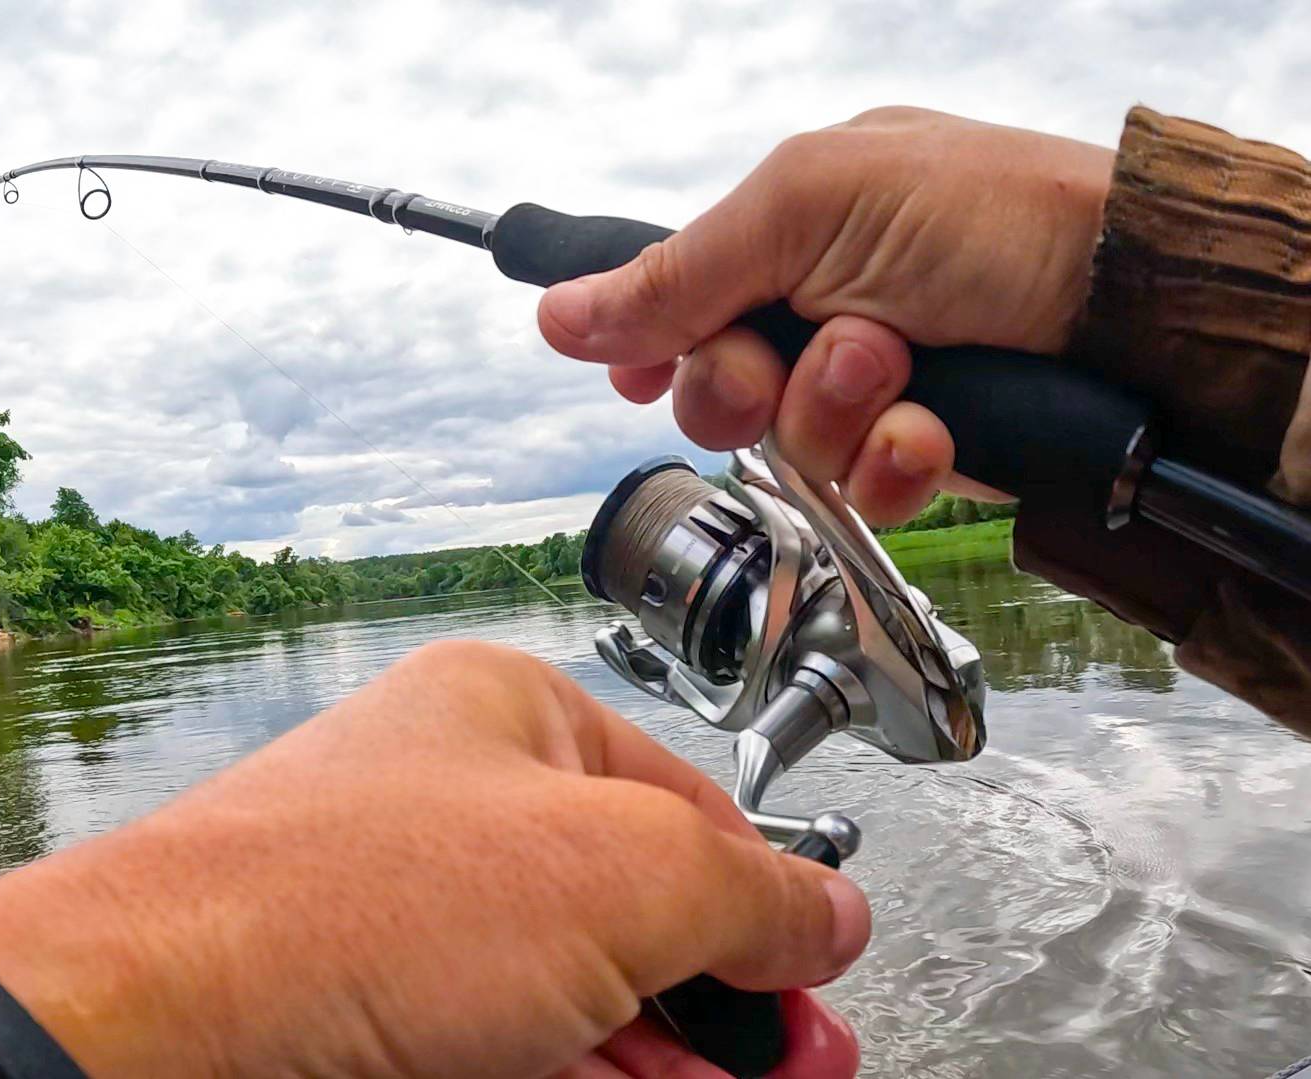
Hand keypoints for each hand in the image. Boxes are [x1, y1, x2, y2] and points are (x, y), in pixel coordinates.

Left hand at [0, 641, 868, 1077]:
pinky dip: (564, 1067)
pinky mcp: (355, 1001)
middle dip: (717, 1000)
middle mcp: (444, 800)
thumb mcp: (619, 876)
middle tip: (784, 1067)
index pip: (685, 802)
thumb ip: (750, 893)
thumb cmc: (346, 907)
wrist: (159, 1020)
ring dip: (651, 1051)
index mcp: (506, 716)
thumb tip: (827, 916)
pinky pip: (489, 1033)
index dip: (768, 901)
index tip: (816, 986)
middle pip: (627, 905)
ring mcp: (394, 906)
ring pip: (561, 985)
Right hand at [537, 106, 1113, 523]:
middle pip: (709, 389)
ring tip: (901, 362)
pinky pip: (859, 486)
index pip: (677, 299)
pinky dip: (891, 459)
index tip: (631, 371)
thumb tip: (556, 312)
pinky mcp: (922, 448)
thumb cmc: (991, 215)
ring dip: (833, 411)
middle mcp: (822, 308)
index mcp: (789, 230)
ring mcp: (872, 383)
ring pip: (781, 446)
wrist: (1132, 304)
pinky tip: (931, 425)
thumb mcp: (810, 208)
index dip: (647, 345)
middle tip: (807, 343)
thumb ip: (677, 274)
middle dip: (745, 381)